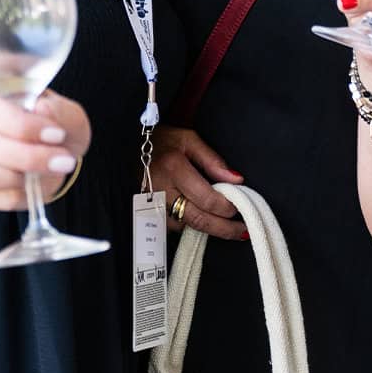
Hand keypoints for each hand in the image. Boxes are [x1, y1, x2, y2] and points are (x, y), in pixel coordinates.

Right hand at [0, 86, 92, 212]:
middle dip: (29, 157)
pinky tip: (34, 185)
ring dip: (15, 178)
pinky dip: (14, 196)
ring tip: (51, 173)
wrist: (46, 148)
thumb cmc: (52, 126)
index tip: (58, 134)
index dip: (23, 126)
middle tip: (65, 160)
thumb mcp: (67, 114)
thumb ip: (60, 111)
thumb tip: (41, 110)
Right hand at [152, 125, 246, 239]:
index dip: (226, 207)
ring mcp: (152, 204)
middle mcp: (162, 189)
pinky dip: (191, 226)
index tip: (241, 208)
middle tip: (243, 232)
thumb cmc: (162, 140)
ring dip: (208, 229)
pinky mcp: (147, 211)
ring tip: (229, 228)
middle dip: (223, 229)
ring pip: (185, 226)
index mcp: (173, 168)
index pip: (206, 198)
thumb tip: (237, 180)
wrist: (128, 145)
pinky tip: (206, 222)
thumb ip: (214, 161)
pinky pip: (173, 225)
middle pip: (197, 219)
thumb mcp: (190, 140)